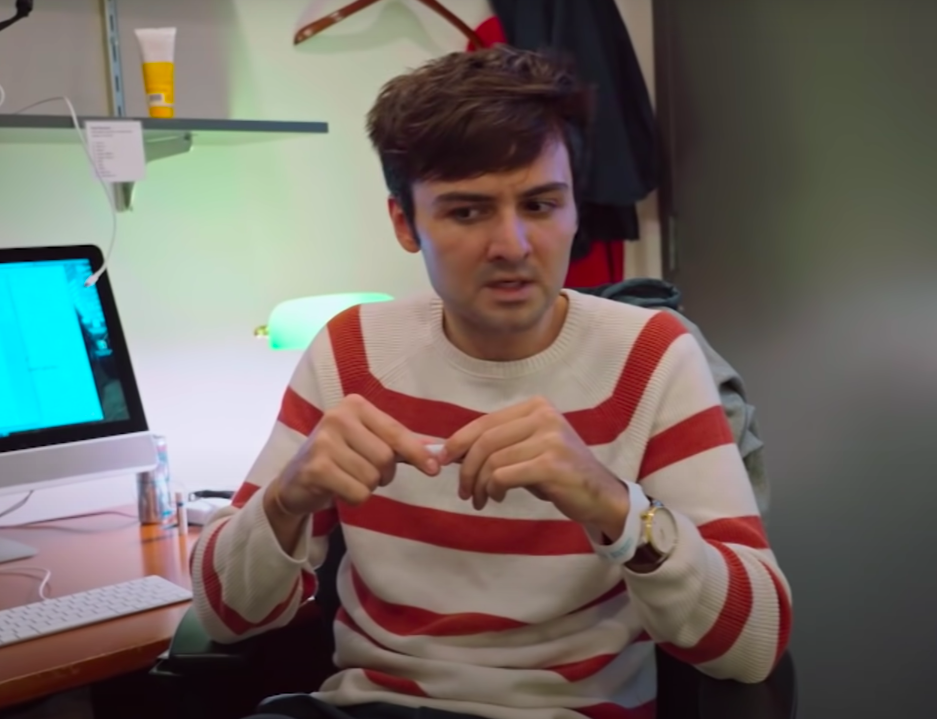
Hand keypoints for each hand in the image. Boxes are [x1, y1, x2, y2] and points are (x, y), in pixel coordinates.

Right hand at [270, 394, 440, 516]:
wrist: (295, 481)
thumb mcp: (369, 441)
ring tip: (348, 478)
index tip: (434, 469)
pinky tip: (338, 488)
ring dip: (368, 487)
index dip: (417, 453)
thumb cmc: (339, 457)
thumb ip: (401, 443)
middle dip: (384, 474)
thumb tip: (440, 449)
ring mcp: (323, 442)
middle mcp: (337, 417)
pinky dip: (355, 498)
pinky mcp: (316, 468)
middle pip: (386, 458)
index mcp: (355, 405)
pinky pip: (358, 492)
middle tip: (366, 473)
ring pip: (372, 478)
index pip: (396, 431)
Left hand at [441, 397, 629, 536]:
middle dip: (466, 468)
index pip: (485, 422)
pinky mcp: (551, 464)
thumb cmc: (558, 474)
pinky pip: (504, 475)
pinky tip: (498, 498)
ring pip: (493, 460)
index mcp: (535, 407)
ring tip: (481, 499)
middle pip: (485, 440)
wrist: (600, 496)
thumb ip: (498, 445)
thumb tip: (450, 451)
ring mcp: (549, 439)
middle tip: (464, 491)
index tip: (442, 460)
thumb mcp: (528, 450)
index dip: (458, 441)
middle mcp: (543, 416)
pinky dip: (494, 489)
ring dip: (480, 484)